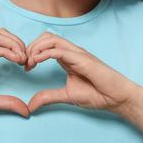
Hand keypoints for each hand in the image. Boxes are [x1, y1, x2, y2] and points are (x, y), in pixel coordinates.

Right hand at [0, 28, 30, 118]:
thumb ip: (7, 103)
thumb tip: (26, 110)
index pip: (3, 41)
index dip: (18, 49)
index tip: (27, 64)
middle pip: (2, 33)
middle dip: (19, 43)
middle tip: (28, 60)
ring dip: (15, 45)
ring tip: (23, 59)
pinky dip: (7, 52)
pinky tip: (16, 61)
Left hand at [23, 32, 142, 115]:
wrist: (118, 98)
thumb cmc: (98, 95)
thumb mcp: (66, 96)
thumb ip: (48, 97)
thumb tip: (30, 105)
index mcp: (68, 58)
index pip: (46, 44)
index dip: (32, 52)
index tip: (25, 67)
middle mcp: (72, 52)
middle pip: (46, 37)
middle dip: (31, 46)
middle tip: (24, 63)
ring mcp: (78, 54)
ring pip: (51, 39)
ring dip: (36, 48)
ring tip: (29, 63)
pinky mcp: (83, 59)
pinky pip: (60, 50)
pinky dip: (45, 53)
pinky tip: (37, 62)